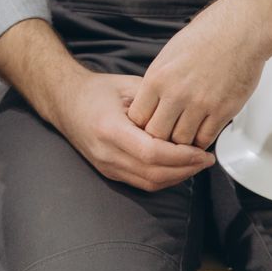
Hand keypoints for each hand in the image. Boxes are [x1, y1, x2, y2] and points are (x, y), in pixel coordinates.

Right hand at [43, 70, 216, 192]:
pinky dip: (164, 178)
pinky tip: (178, 167)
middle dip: (186, 169)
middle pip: (154, 174)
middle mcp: (106, 153)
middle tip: (206, 159)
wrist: (65, 102)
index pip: (152, 154)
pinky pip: (142, 183)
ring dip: (178, 177)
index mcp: (109, 129)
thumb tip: (189, 118)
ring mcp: (106, 166)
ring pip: (150, 183)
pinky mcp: (109, 172)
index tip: (202, 151)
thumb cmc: (96, 91)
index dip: (182, 156)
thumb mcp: (129, 87)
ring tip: (196, 164)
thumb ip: (156, 103)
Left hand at [129, 0, 271, 147]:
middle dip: (159, 140)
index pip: (138, 116)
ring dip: (181, 143)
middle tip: (165, 138)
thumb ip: (157, 81)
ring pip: (181, 141)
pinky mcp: (223, 110)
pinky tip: (200, 136)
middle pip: (156, 134)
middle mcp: (175, 93)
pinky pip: (206, 138)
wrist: (239, 31)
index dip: (141, 126)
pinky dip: (201, 142)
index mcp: (157, 78)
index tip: (148, 127)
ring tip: (183, 140)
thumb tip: (150, 103)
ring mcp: (200, 104)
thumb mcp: (168, 55)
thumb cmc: (205, 37)